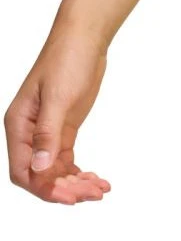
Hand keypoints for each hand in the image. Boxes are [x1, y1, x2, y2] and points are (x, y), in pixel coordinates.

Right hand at [5, 28, 111, 203]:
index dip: (45, 189)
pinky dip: (81, 174)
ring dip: (77, 184)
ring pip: (56, 172)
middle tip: (95, 192)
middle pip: (41, 176)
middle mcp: (28, 133)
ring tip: (102, 188)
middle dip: (66, 189)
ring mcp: (46, 133)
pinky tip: (99, 180)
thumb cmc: (66, 62)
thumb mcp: (58, 99)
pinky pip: (67, 162)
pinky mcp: (63, 131)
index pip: (23, 172)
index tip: (72, 198)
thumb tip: (39, 166)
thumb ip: (47, 134)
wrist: (83, 42)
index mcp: (18, 126)